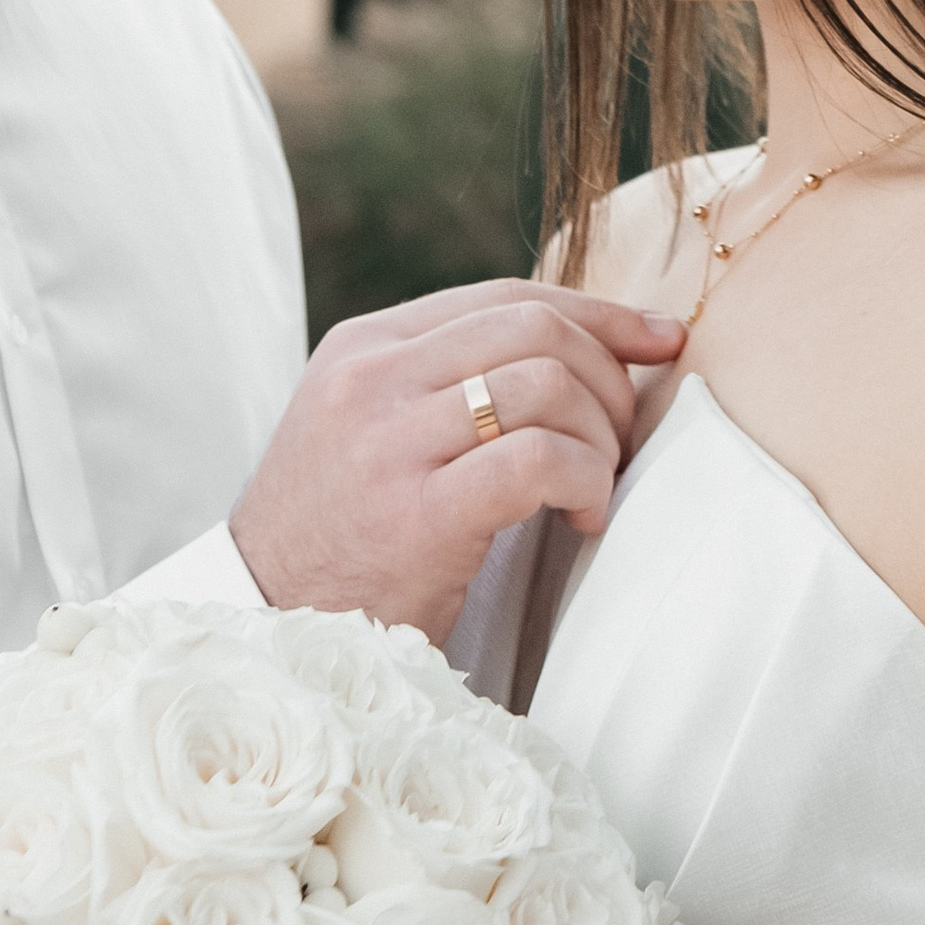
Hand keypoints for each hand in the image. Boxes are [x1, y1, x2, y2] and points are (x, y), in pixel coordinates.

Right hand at [229, 278, 683, 636]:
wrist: (265, 628)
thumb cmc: (340, 538)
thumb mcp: (370, 429)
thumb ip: (445, 382)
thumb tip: (578, 349)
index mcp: (363, 347)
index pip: (504, 297)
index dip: (598, 314)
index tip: (659, 340)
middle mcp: (371, 378)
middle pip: (535, 327)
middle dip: (608, 376)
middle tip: (621, 439)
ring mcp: (388, 443)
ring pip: (545, 384)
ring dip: (600, 437)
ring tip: (594, 487)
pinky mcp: (415, 515)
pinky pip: (536, 460)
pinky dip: (584, 480)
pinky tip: (582, 517)